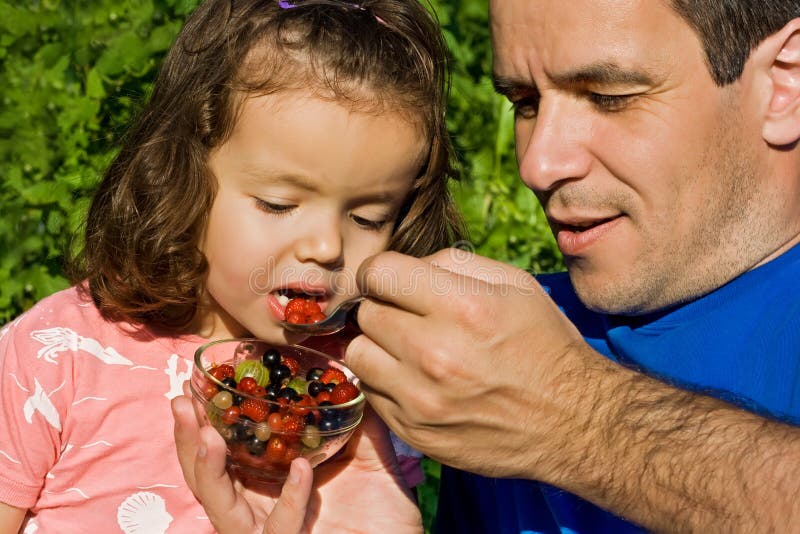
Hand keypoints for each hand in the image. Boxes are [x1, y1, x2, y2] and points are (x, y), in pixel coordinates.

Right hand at [172, 385, 422, 532]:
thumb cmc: (382, 513)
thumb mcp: (369, 457)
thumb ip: (358, 421)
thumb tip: (354, 375)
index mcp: (266, 481)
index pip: (222, 450)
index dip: (202, 421)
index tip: (191, 386)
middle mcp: (258, 507)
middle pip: (206, 478)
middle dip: (188, 441)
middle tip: (183, 404)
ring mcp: (268, 531)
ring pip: (223, 508)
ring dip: (211, 471)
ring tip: (210, 437)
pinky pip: (279, 529)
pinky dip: (289, 499)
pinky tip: (300, 470)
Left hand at [345, 249, 610, 479]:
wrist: (572, 421)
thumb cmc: (542, 343)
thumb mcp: (515, 285)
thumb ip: (453, 263)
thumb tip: (407, 265)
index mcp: (463, 308)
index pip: (379, 272)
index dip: (382, 271)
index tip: (392, 281)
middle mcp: (435, 353)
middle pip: (366, 313)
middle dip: (382, 307)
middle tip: (407, 316)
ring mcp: (420, 398)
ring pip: (358, 353)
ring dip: (377, 345)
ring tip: (406, 347)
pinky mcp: (414, 431)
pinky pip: (371, 392)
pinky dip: (386, 381)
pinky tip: (415, 378)